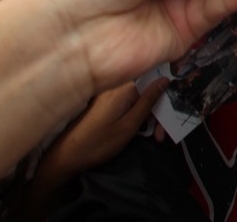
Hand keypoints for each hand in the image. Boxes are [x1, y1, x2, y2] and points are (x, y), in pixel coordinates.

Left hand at [37, 80, 168, 182]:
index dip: (167, 96)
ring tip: (153, 136)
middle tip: (161, 135)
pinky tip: (139, 130)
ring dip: (149, 115)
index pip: (155, 81)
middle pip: (147, 90)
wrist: (65, 156)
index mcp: (124, 87)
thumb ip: (148, 101)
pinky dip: (136, 114)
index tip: (171, 116)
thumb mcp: (129, 125)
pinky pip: (128, 101)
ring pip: (139, 97)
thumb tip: (165, 80)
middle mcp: (116, 85)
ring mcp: (108, 93)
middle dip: (158, 111)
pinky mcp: (104, 101)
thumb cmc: (98, 143)